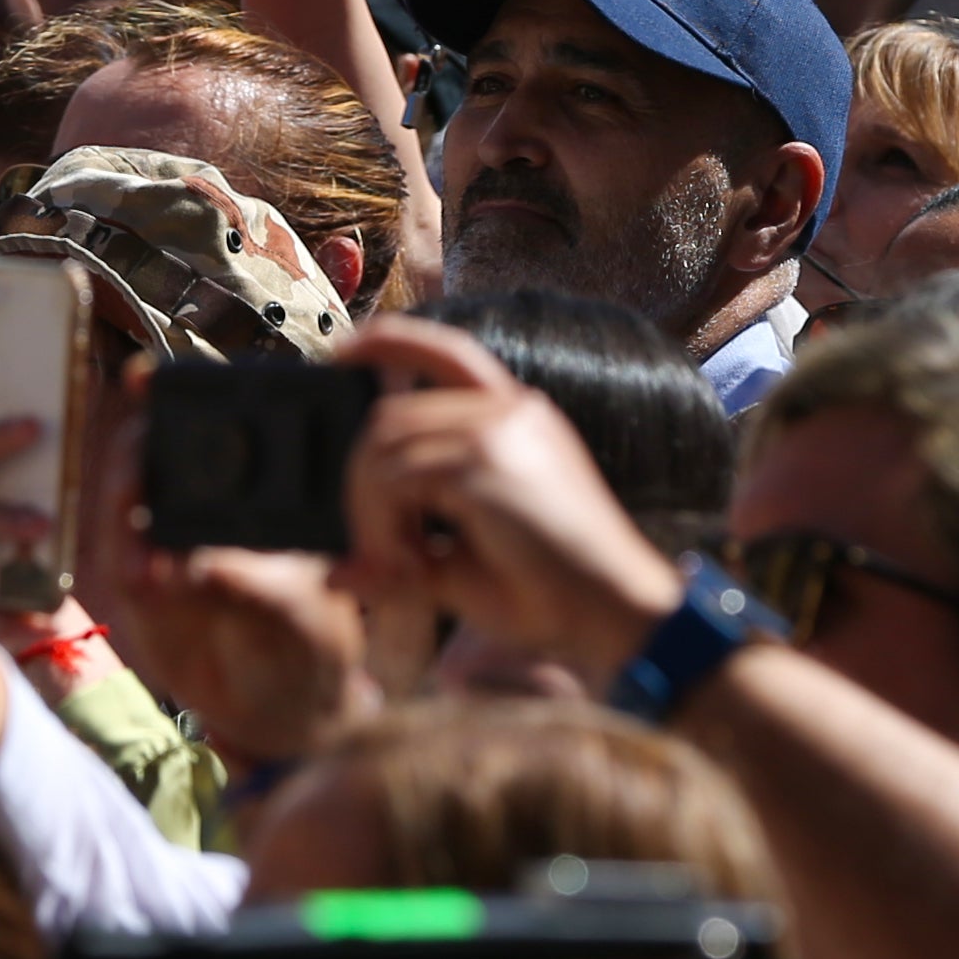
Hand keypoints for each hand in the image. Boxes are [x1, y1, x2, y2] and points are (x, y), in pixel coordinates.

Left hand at [335, 318, 685, 669]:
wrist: (620, 617)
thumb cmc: (556, 597)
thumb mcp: (465, 568)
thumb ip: (402, 557)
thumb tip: (337, 573)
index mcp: (518, 420)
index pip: (448, 353)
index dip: (391, 341)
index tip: (343, 352)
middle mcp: (512, 412)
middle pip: (391, 417)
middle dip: (361, 486)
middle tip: (376, 554)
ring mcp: (501, 431)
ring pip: (384, 447)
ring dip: (370, 514)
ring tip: (399, 567)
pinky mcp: (488, 464)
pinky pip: (395, 481)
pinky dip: (384, 528)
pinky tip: (412, 567)